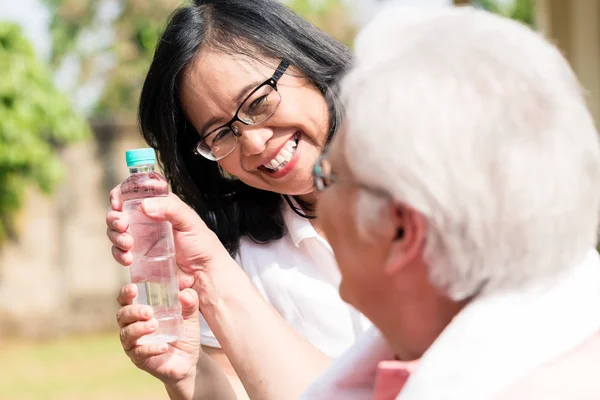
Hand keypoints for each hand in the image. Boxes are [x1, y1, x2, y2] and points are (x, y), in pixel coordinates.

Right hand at [106, 186, 245, 306]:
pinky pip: (121, 254)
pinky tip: (128, 259)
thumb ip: (171, 209)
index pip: (132, 194)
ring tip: (128, 245)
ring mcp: (141, 240)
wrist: (205, 275)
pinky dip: (119, 255)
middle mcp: (146, 221)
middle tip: (123, 226)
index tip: (117, 203)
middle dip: (114, 218)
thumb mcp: (190, 222)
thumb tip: (144, 205)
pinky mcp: (139, 258)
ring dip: (116, 237)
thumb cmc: (202, 245)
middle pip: (119, 214)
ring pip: (117, 234)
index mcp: (158, 206)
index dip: (120, 195)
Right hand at [117, 284, 200, 384]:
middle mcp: (133, 326)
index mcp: (141, 311)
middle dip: (133, 311)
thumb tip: (185, 294)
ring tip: (154, 325)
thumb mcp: (190, 315)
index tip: (134, 288)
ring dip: (139, 328)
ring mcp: (134, 343)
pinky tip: (163, 346)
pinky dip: (150, 349)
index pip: (126, 299)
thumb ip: (190, 302)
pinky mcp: (139, 359)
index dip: (125, 293)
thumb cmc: (183, 332)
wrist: (189, 359)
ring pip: (126, 334)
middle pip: (122, 315)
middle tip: (149, 312)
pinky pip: (138, 353)